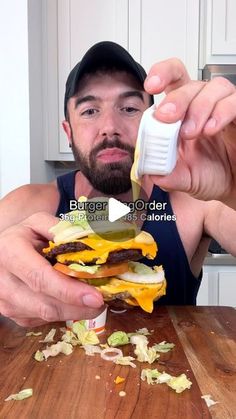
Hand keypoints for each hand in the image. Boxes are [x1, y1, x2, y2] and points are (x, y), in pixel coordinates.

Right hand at [0, 212, 103, 326]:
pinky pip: (44, 321)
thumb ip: (62, 231)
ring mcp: (5, 302)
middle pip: (45, 304)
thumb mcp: (40, 222)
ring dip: (74, 312)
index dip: (70, 291)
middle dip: (79, 306)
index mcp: (10, 252)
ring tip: (94, 302)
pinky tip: (74, 302)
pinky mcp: (13, 315)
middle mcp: (3, 281)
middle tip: (103, 300)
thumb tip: (91, 246)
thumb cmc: (25, 235)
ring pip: (46, 316)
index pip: (41, 278)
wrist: (2, 250)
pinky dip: (64, 314)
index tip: (96, 297)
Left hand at [144, 58, 235, 208]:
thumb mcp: (184, 179)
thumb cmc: (211, 176)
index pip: (173, 81)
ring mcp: (224, 109)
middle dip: (176, 99)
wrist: (233, 186)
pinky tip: (211, 128)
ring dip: (199, 107)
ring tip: (191, 133)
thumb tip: (149, 172)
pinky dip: (222, 112)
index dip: (162, 74)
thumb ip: (167, 175)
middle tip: (167, 117)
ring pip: (214, 87)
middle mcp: (203, 106)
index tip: (151, 86)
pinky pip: (234, 102)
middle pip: (190, 83)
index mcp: (183, 114)